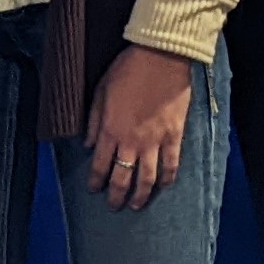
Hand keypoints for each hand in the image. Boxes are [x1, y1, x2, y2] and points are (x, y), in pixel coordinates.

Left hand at [85, 44, 198, 209]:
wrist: (160, 58)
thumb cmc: (127, 70)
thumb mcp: (101, 92)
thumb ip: (94, 121)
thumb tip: (89, 144)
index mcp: (110, 130)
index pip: (100, 165)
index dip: (96, 181)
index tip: (94, 189)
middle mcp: (131, 141)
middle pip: (122, 178)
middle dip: (116, 196)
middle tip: (114, 206)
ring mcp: (155, 141)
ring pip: (147, 178)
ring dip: (141, 195)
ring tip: (136, 205)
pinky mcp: (174, 136)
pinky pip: (171, 164)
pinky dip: (167, 179)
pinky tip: (164, 186)